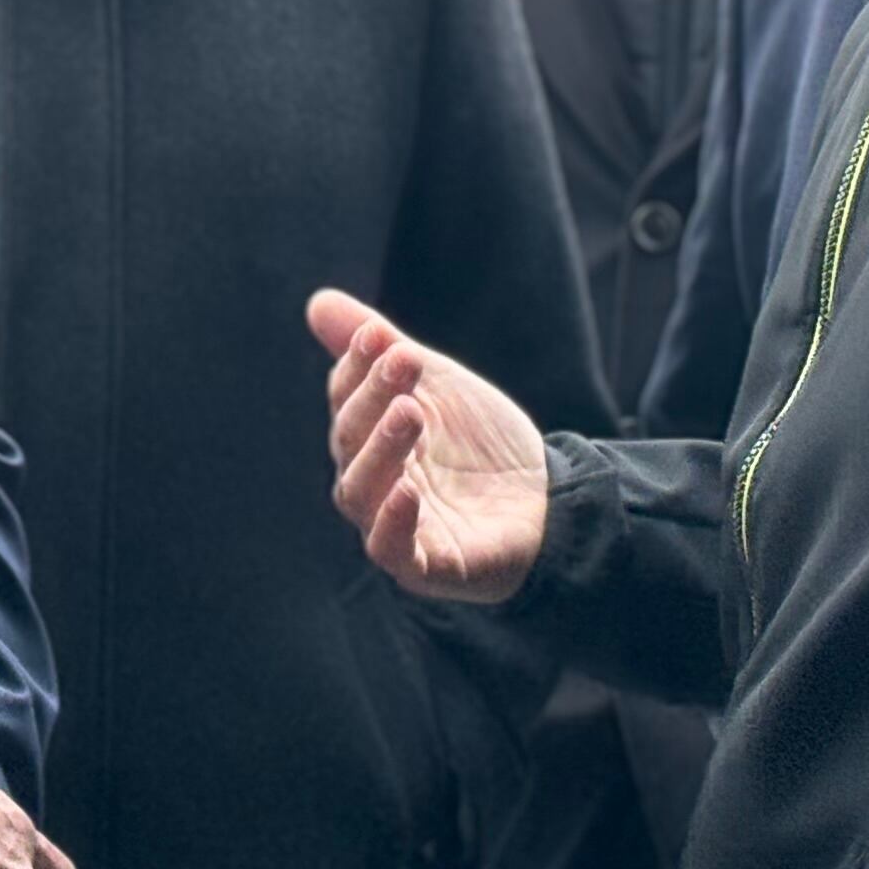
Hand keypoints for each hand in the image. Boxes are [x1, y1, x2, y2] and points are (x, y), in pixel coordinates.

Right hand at [312, 289, 548, 604]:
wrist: (550, 502)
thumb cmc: (482, 446)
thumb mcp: (436, 384)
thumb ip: (378, 349)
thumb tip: (318, 302)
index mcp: (367, 440)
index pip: (346, 401)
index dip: (356, 368)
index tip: (377, 335)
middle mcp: (372, 483)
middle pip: (350, 441)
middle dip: (372, 398)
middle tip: (404, 362)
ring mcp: (395, 525)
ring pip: (362, 493)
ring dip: (381, 450)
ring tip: (409, 412)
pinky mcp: (426, 566)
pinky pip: (393, 551)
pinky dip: (393, 522)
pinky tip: (408, 489)